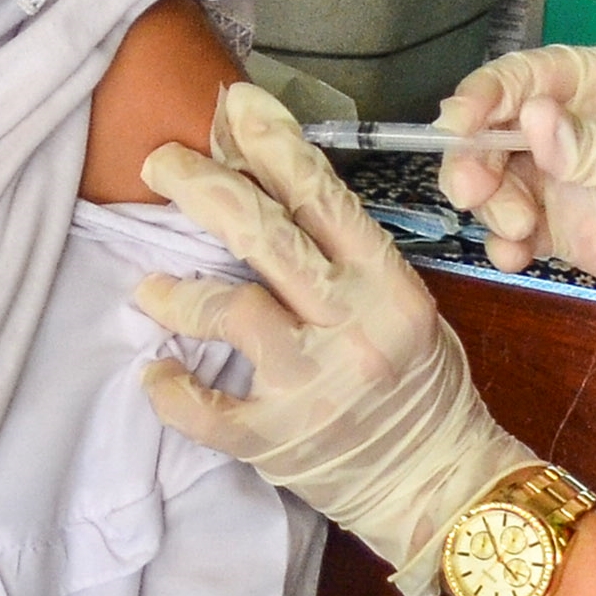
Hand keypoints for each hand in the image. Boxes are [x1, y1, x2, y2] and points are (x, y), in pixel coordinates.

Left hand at [131, 82, 536, 595]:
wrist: (445, 490)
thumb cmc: (422, 390)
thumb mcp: (404, 309)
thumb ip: (347, 260)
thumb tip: (272, 192)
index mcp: (387, 285)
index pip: (323, 197)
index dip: (273, 144)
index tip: (231, 106)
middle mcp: (353, 325)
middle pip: (265, 234)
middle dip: (202, 186)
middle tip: (158, 162)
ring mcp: (314, 384)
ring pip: (230, 312)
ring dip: (177, 294)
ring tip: (149, 288)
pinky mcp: (279, 440)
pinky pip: (207, 409)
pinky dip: (172, 391)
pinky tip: (156, 376)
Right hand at [436, 48, 595, 367]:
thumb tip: (531, 120)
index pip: (526, 78)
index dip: (484, 98)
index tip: (457, 129)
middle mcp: (578, 125)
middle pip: (499, 130)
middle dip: (476, 158)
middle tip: (473, 192)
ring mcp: (573, 179)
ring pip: (500, 181)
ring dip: (492, 204)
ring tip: (520, 230)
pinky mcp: (574, 229)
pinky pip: (519, 229)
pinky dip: (505, 241)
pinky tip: (517, 256)